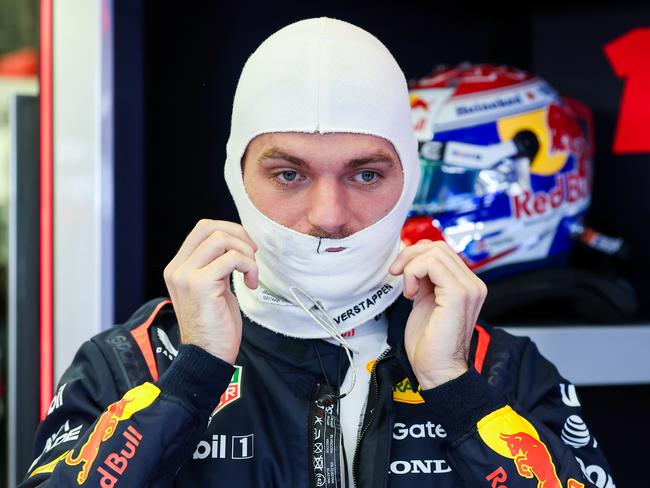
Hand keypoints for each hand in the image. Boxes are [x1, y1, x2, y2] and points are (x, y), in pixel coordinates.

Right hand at [163, 219, 258, 363]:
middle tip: (252, 256)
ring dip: (246, 253)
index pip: (202, 229)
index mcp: (178, 268)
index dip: (230, 231)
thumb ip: (216, 265)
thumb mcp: (213, 288)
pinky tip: (249, 284)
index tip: (246, 249)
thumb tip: (236, 244)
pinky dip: (249, 267)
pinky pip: (232, 258)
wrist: (208, 356)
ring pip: (222, 239)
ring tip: (250, 274)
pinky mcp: (201, 285)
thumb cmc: (215, 326)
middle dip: (239, 236)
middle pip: (210, 227)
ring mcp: (186, 275)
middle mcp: (177, 269)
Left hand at [389, 240, 486, 388]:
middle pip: (438, 247)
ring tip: (407, 289)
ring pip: (434, 252)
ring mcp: (468, 288)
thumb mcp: (424, 300)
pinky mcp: (458, 294)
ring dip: (410, 266)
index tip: (399, 270)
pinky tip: (411, 293)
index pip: (442, 250)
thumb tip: (411, 260)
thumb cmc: (429, 343)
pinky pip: (432, 265)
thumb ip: (424, 280)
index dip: (416, 254)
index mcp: (466, 285)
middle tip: (396, 274)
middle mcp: (472, 284)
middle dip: (410, 256)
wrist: (437, 370)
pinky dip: (413, 273)